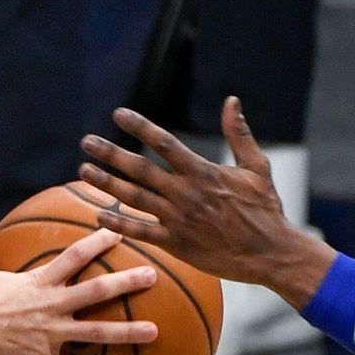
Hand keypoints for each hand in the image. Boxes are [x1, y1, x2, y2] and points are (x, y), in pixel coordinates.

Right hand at [0, 229, 158, 354]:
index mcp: (38, 283)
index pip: (74, 256)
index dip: (97, 243)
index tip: (119, 233)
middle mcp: (51, 305)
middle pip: (97, 290)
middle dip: (128, 282)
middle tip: (154, 276)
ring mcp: (49, 332)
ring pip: (96, 332)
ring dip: (127, 333)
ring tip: (154, 332)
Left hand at [78, 98, 336, 306]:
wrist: (271, 253)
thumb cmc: (265, 208)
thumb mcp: (256, 167)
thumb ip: (240, 134)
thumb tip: (231, 101)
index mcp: (203, 172)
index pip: (165, 143)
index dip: (140, 127)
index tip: (118, 115)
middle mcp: (185, 193)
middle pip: (140, 169)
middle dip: (111, 154)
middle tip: (86, 141)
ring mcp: (178, 219)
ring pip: (134, 198)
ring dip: (106, 183)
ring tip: (83, 170)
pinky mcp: (175, 243)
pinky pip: (141, 232)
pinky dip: (119, 224)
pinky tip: (98, 216)